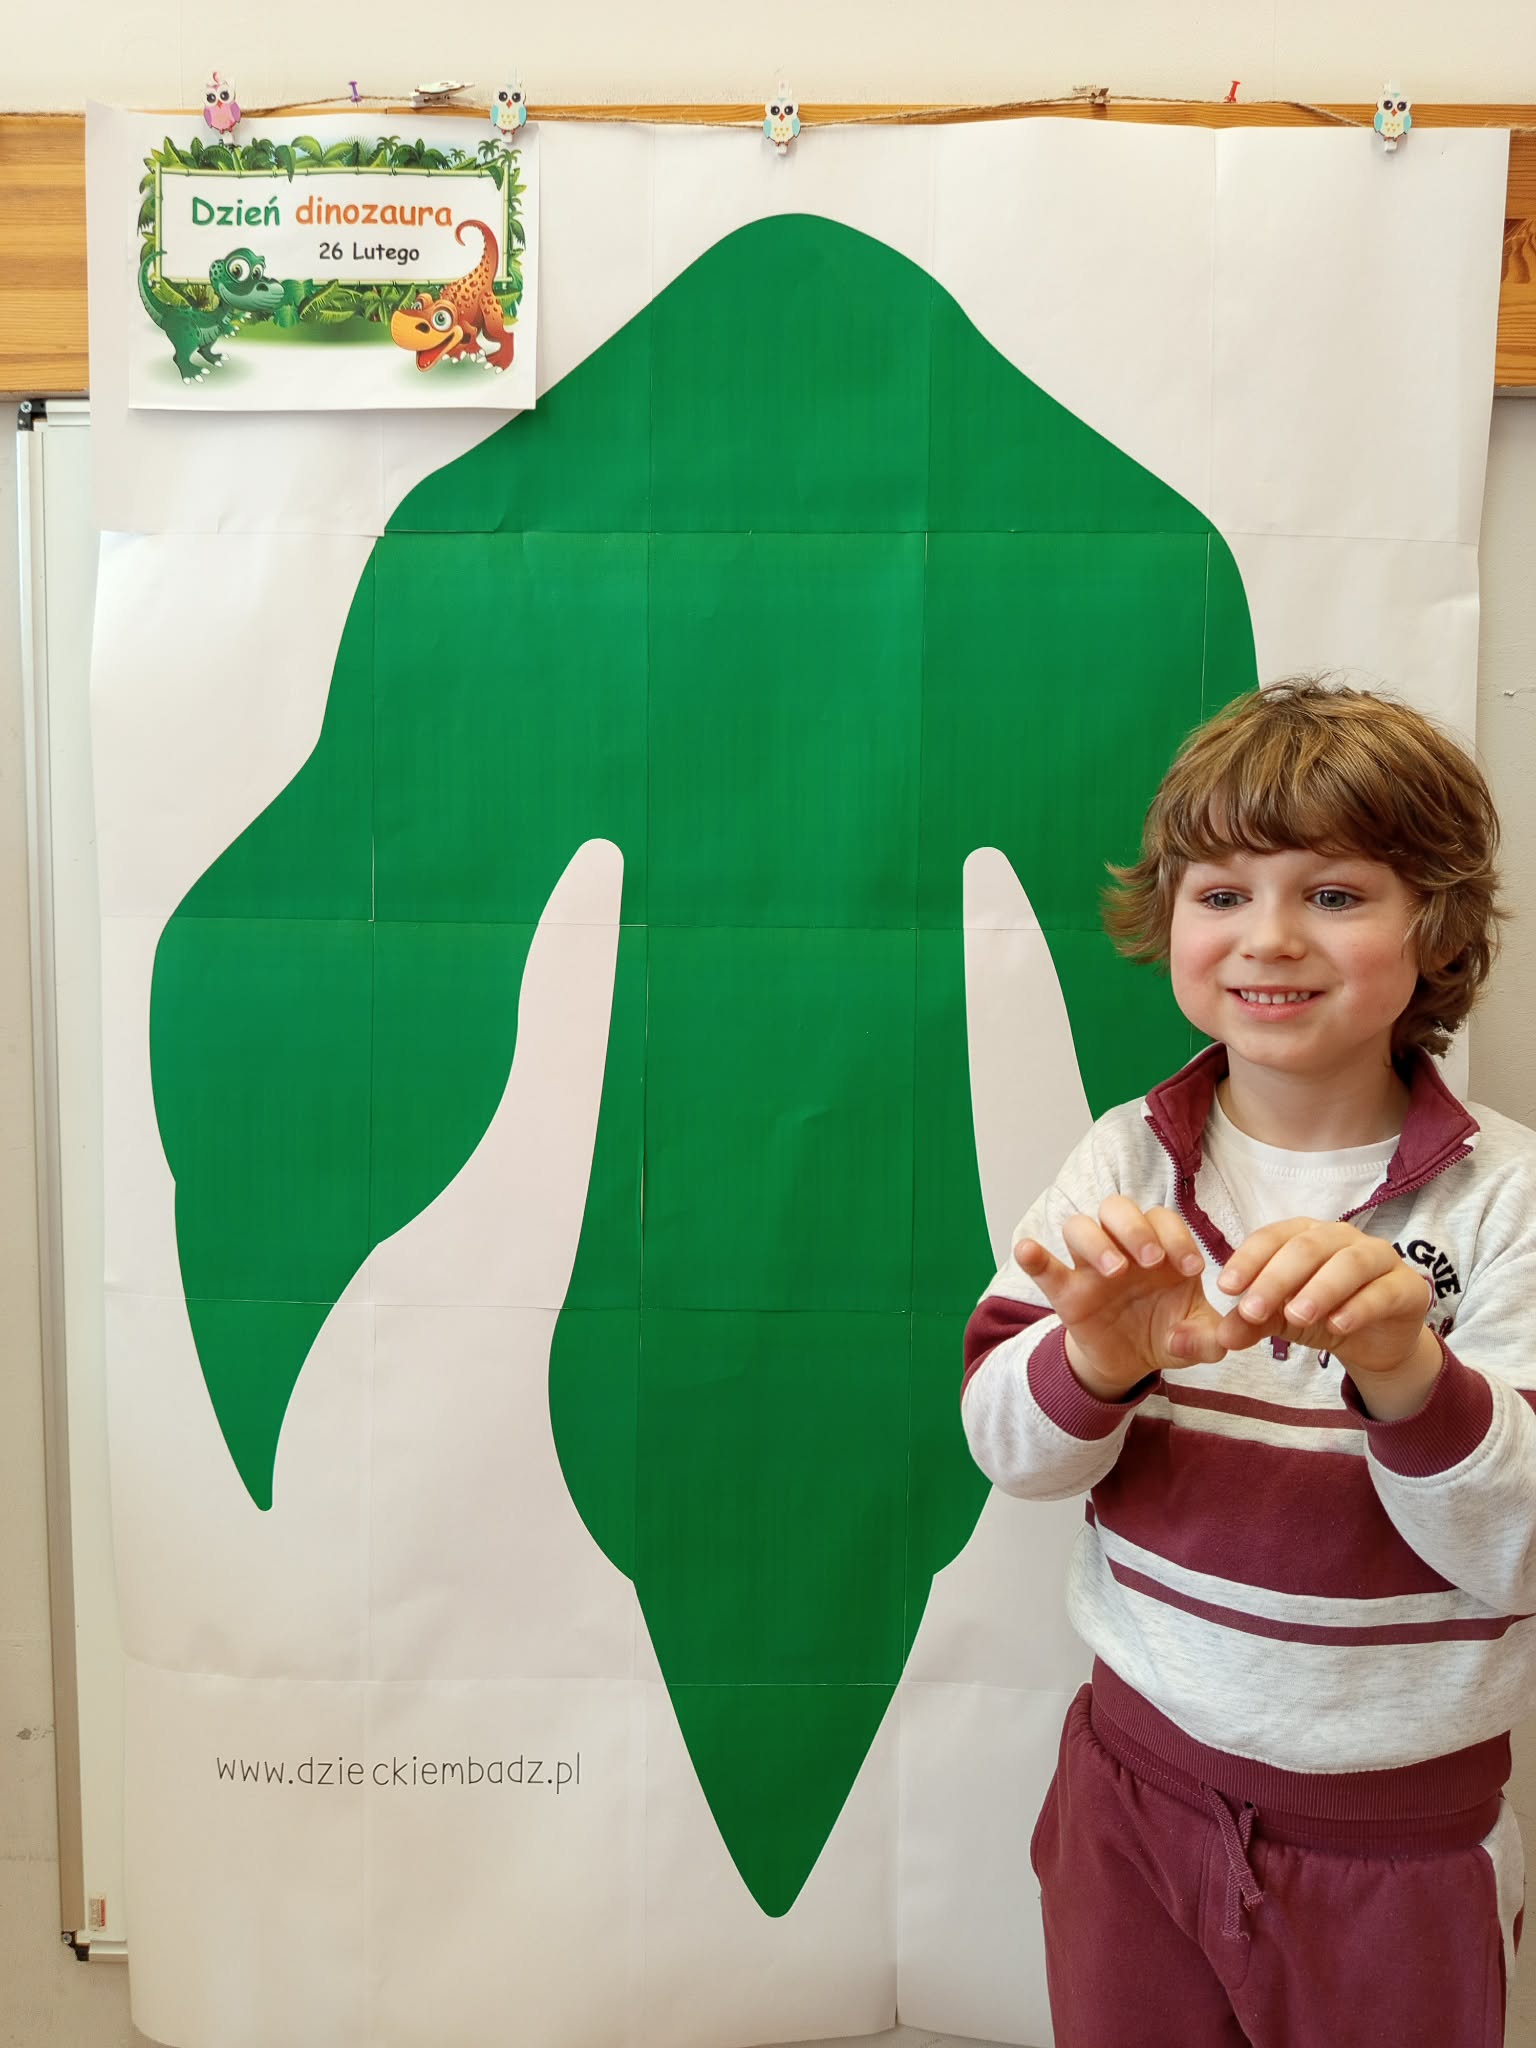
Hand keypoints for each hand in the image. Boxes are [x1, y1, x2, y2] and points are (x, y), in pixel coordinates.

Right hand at [1012, 1197, 1213, 1398]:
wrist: (1130, 1362)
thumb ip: (1211, 1338)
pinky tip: (1028, 1251)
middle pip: (1117, 1208)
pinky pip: (1045, 1266)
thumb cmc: (1166, 1332)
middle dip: (1135, 1228)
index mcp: (1160, 1249)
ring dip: (1097, 1242)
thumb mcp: (1198, 1338)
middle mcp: (1122, 1247)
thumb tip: (1211, 1339)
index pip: (1164, 1220)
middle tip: (1152, 1260)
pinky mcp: (1065, 1292)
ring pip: (1080, 1227)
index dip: (1178, 1238)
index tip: (1193, 1269)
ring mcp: (1089, 1267)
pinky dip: (1034, 1256)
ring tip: (1115, 1271)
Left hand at [1172, 1218, 1433, 1385]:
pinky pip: (1383, 1291)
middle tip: (1253, 1309)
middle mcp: (1342, 1238)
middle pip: (1307, 1247)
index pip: (1273, 1237)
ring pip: (1348, 1263)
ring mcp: (1379, 1258)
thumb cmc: (1324, 1314)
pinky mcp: (1407, 1286)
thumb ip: (1253, 1322)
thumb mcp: (1282, 1319)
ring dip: (1319, 1288)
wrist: (1378, 1341)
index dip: (1249, 1259)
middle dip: (1276, 1278)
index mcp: (1306, 1235)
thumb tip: (1221, 1335)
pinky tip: (1338, 1325)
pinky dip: (1359, 1307)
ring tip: (1295, 1317)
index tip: (1226, 1288)